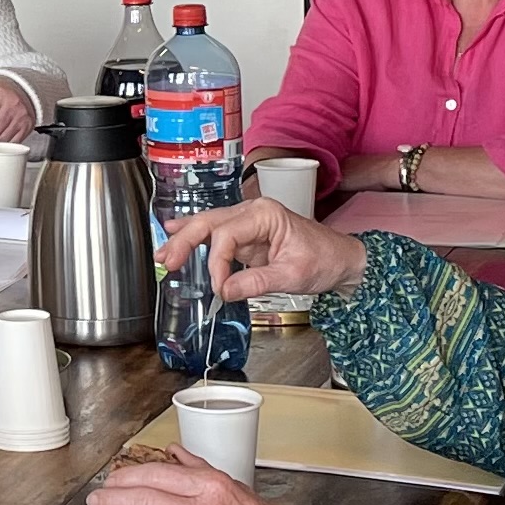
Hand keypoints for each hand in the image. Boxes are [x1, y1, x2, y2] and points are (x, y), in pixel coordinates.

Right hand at [155, 199, 368, 308]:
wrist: (341, 260)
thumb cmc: (324, 259)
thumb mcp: (293, 275)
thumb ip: (256, 282)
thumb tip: (224, 291)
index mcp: (265, 214)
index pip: (227, 235)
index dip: (217, 263)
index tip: (218, 287)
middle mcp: (253, 213)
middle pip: (209, 223)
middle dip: (185, 242)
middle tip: (167, 261)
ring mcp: (247, 223)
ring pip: (207, 226)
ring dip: (184, 239)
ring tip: (163, 254)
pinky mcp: (245, 237)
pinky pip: (215, 235)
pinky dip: (194, 238)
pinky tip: (174, 234)